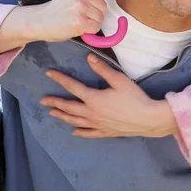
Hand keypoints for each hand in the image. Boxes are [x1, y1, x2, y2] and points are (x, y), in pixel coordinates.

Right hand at [30, 0, 116, 42]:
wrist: (41, 20)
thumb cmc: (60, 6)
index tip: (84, 1)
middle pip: (103, 4)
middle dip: (94, 11)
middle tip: (78, 12)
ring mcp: (80, 6)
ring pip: (101, 17)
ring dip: (91, 21)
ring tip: (77, 18)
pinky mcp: (79, 21)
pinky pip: (96, 27)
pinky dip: (89, 30)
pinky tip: (77, 26)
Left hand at [40, 54, 179, 138]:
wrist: (147, 119)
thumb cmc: (134, 98)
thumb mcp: (119, 80)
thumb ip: (102, 69)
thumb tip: (88, 57)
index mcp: (93, 99)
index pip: (72, 87)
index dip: (60, 79)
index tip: (48, 73)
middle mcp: (92, 113)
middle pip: (69, 107)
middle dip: (55, 102)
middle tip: (43, 100)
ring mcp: (98, 124)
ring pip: (75, 121)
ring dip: (63, 116)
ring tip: (52, 113)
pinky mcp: (106, 132)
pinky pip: (89, 133)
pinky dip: (80, 132)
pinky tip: (75, 132)